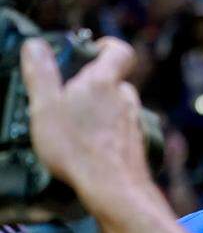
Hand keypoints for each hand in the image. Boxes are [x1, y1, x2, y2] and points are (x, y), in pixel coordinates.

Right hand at [20, 37, 156, 213]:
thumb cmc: (79, 148)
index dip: (106, 46)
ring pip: (118, 107)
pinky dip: (107, 133)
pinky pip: (121, 131)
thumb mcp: (45, 106)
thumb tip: (35, 45)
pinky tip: (89, 147)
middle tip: (66, 97)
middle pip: (113, 81)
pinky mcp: (136, 144)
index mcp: (103, 82)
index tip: (90, 49)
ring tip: (75, 126)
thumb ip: (41, 73)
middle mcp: (125, 99)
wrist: (113, 188)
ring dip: (100, 111)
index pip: (120, 50)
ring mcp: (134, 123)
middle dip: (92, 85)